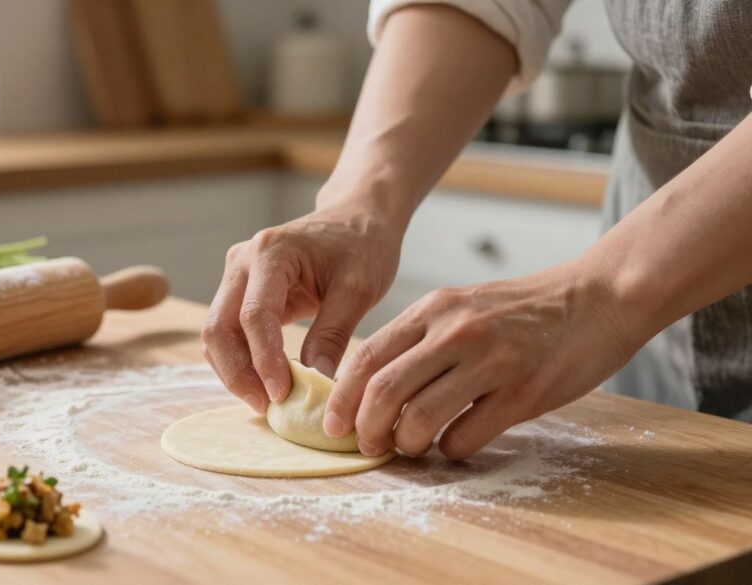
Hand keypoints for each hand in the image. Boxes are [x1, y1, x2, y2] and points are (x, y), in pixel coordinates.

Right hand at [202, 202, 402, 412]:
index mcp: (271, 252)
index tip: (282, 394)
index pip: (254, 315)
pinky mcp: (241, 292)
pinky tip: (265, 383)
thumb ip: (333, 334)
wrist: (356, 219)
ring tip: (267, 401)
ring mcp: (236, 276)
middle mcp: (242, 261)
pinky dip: (241, 361)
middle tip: (267, 406)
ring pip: (216, 334)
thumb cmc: (362, 246)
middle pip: (219, 328)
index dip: (264, 360)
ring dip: (235, 372)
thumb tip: (315, 382)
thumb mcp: (359, 289)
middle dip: (238, 373)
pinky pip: (229, 333)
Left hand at [324, 262, 642, 459]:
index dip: (342, 398)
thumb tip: (374, 386)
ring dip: (406, 444)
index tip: (334, 425)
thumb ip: (421, 339)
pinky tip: (455, 444)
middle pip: (383, 389)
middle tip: (368, 446)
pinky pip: (467, 435)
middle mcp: (455, 331)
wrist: (598, 297)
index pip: (367, 356)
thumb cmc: (524, 310)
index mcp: (433, 309)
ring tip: (410, 448)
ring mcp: (491, 360)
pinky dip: (451, 450)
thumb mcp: (462, 307)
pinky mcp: (524, 391)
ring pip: (420, 417)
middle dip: (366, 428)